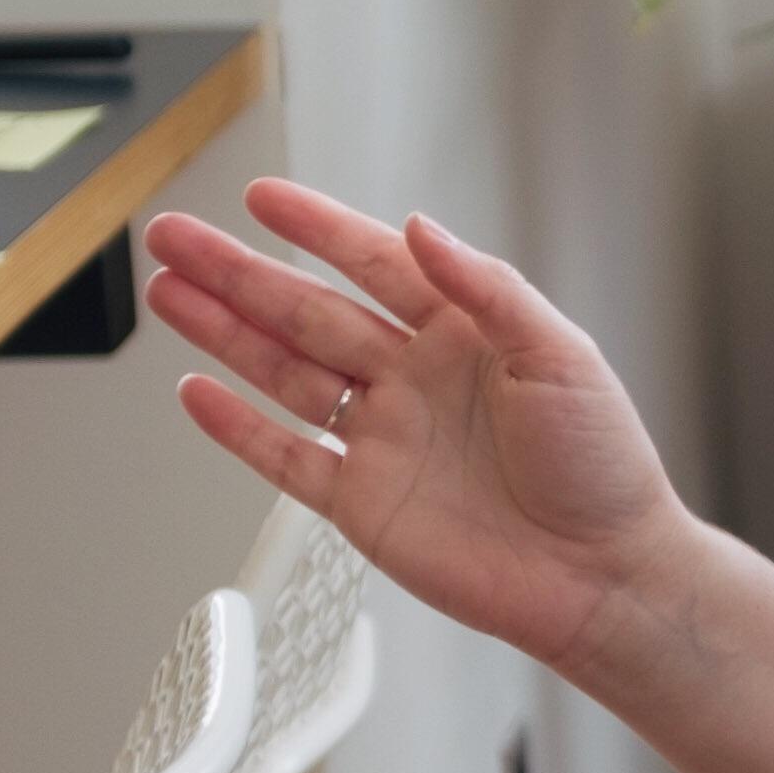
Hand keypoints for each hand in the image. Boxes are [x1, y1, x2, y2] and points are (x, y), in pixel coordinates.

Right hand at [146, 182, 698, 678]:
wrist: (602, 576)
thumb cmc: (604, 469)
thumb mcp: (562, 357)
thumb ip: (488, 289)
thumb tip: (422, 227)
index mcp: (465, 336)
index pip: (376, 263)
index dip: (317, 228)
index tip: (262, 197)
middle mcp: (416, 380)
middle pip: (308, 311)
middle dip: (239, 274)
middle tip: (177, 238)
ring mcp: (384, 440)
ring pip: (285, 374)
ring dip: (226, 334)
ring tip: (169, 294)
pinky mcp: (364, 504)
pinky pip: (287, 456)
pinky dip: (239, 427)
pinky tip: (197, 391)